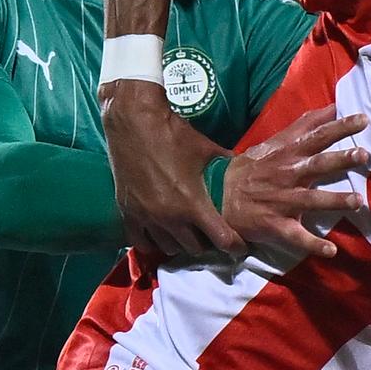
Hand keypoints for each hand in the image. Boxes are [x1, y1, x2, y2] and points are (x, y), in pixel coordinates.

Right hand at [100, 81, 241, 257]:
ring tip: (186, 231)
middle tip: (211, 231)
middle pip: (196, 248)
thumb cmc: (173, 134)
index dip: (234, 245)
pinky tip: (160, 232)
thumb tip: (242, 169)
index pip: (221, 240)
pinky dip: (154, 241)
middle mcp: (170, 217)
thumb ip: (226, 165)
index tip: (239, 245)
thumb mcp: (207, 150)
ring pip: (169, 248)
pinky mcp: (128, 213)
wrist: (134, 121)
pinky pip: (142, 242)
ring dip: (181, 242)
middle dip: (207, 242)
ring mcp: (146, 217)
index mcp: (193, 204)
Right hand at [223, 107, 370, 258]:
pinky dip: (312, 244)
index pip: (317, 136)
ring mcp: (282, 201)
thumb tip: (332, 107)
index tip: (363, 120)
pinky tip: (331, 250)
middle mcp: (288, 175)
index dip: (340, 127)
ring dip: (334, 200)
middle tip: (364, 155)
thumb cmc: (253, 168)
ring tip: (358, 201)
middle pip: (317, 165)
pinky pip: (296, 236)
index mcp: (289, 154)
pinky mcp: (276, 225)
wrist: (218, 195)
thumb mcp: (275, 142)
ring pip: (311, 200)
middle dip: (340, 160)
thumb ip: (304, 125)